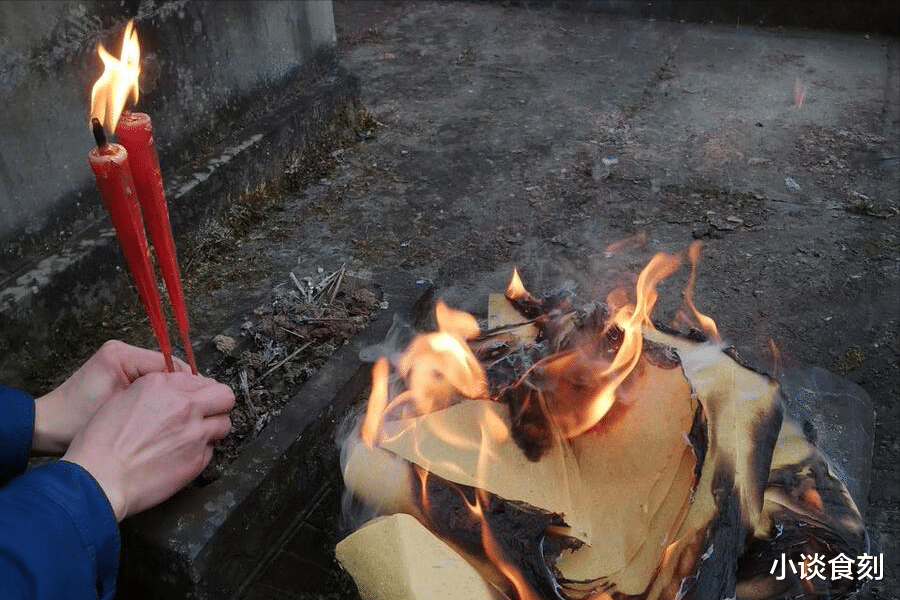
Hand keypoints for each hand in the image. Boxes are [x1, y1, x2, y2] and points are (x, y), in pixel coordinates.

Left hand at [32, 340, 190, 453]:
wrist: (43, 427)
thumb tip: (189, 399)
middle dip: (183, 390)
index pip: (171, 365)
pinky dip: (158, 397)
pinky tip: (166, 414)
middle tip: (201, 411)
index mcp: (121, 355)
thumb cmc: (74, 423)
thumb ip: (152, 400)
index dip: (191, 385)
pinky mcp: (117, 373)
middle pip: (168, 369)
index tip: (206, 403)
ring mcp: (119, 361)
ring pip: (160, 377)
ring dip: (172, 394)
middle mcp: (121, 351)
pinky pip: (148, 383)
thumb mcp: (117, 412)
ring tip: (186, 414)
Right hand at [63, 370, 233, 520]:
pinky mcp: (197, 459)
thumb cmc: (100, 443)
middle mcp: (183, 406)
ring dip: (212, 428)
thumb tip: (173, 392)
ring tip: (193, 437)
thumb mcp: (122, 400)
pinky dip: (201, 452)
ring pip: (224, 424)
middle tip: (208, 412)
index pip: (199, 380)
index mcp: (162, 386)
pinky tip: (181, 456)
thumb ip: (154, 391)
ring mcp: (194, 433)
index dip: (197, 391)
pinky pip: (211, 450)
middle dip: (218, 403)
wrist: (98, 479)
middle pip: (224, 396)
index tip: (193, 398)